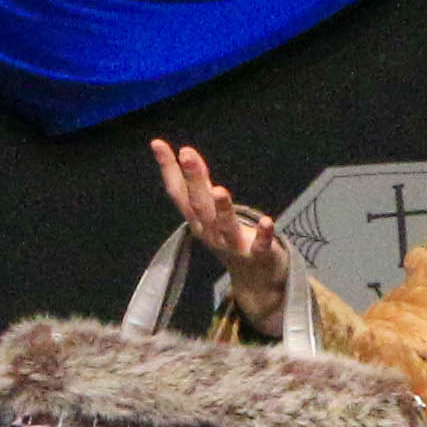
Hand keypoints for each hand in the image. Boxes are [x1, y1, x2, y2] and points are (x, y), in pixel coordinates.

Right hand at [142, 139, 294, 332]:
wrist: (254, 282)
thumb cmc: (230, 238)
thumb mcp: (211, 211)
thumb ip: (199, 183)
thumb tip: (181, 150)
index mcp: (197, 221)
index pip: (178, 193)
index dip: (168, 169)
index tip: (158, 144)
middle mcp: (210, 233)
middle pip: (199, 206)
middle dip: (194, 180)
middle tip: (187, 153)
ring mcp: (233, 246)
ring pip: (224, 226)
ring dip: (222, 209)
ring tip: (219, 190)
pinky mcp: (258, 256)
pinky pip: (260, 246)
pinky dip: (263, 234)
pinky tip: (267, 220)